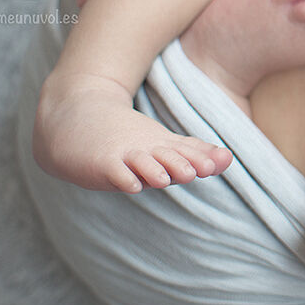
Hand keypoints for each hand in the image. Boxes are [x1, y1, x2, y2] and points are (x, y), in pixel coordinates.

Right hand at [32, 71, 231, 192]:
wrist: (75, 118)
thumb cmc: (129, 137)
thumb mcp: (163, 144)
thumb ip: (196, 154)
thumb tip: (229, 159)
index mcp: (163, 145)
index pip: (185, 152)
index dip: (200, 159)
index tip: (215, 164)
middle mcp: (146, 148)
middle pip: (166, 156)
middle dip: (180, 163)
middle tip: (197, 171)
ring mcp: (123, 154)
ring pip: (141, 162)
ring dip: (154, 170)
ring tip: (166, 179)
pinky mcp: (101, 163)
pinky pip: (113, 172)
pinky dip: (122, 178)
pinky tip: (131, 185)